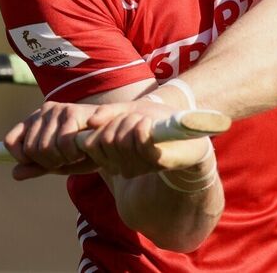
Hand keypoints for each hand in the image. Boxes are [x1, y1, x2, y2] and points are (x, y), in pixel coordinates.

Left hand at [3, 101, 98, 179]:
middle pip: (30, 149)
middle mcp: (44, 111)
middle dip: (48, 162)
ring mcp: (58, 110)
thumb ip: (38, 167)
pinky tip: (83, 151)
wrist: (115, 136)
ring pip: (45, 147)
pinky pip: (63, 144)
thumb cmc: (86, 148)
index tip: (43, 164)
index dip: (24, 158)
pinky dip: (73, 154)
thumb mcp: (59, 161)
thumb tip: (14, 174)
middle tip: (66, 160)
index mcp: (36, 120)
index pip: (11, 142)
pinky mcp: (73, 112)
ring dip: (62, 159)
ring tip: (76, 154)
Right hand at [79, 99, 212, 178]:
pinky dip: (143, 126)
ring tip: (146, 122)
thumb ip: (108, 113)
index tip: (116, 120)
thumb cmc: (156, 120)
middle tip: (134, 118)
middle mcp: (122, 166)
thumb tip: (90, 121)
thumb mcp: (129, 110)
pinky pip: (140, 141)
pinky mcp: (156, 162)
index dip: (100, 128)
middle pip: (106, 140)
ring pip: (121, 140)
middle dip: (119, 122)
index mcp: (112, 158)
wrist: (187, 131)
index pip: (89, 144)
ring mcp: (139, 166)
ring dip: (133, 121)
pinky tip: (150, 123)